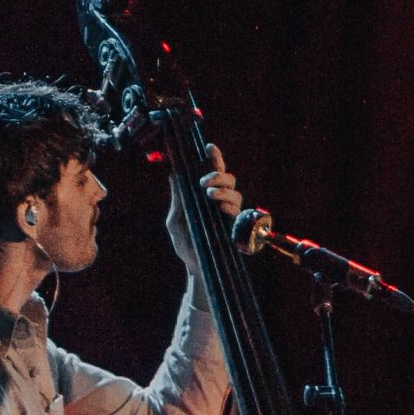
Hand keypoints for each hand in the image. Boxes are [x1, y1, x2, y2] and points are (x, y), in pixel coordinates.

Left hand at [168, 145, 243, 267]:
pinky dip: (230, 206)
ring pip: (236, 193)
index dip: (214, 159)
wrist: (196, 267)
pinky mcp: (238, 227)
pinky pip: (240, 211)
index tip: (210, 147)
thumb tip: (173, 176)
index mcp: (206, 198)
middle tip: (205, 182)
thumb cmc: (186, 244)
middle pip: (229, 179)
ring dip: (224, 190)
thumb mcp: (176, 220)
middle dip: (218, 175)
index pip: (213, 174)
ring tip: (211, 195)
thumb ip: (178, 199)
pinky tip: (221, 207)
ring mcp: (231, 214)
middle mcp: (221, 203)